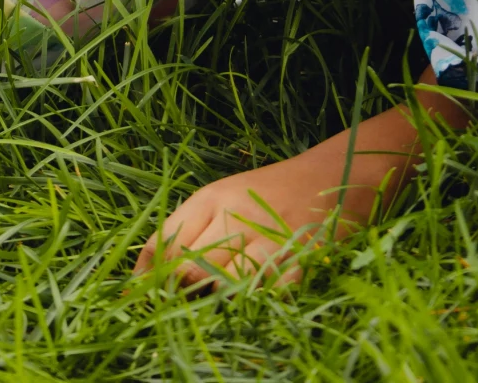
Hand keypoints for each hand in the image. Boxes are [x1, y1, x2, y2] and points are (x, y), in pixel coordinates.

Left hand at [133, 149, 364, 287]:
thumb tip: (151, 271)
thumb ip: (192, 229)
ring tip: (221, 300)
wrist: (334, 174)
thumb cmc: (270, 192)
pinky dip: (258, 302)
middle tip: (184, 302)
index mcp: (211, 198)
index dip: (149, 276)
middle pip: (189, 267)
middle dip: (182, 291)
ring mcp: (268, 236)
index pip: (164, 242)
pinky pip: (268, 293)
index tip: (143, 296)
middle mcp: (235, 215)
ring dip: (219, 298)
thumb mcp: (225, 197)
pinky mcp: (299, 257)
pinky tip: (256, 299)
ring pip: (225, 283)